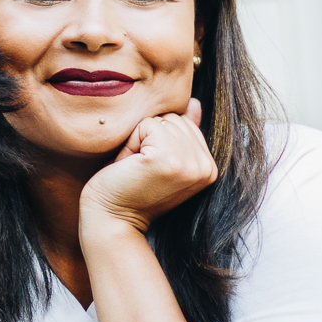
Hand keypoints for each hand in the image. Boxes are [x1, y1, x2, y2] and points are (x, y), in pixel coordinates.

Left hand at [80, 98, 217, 235]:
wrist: (112, 218)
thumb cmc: (132, 189)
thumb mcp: (163, 160)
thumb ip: (182, 134)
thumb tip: (195, 103)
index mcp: (210, 168)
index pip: (186, 124)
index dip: (160, 141)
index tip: (152, 169)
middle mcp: (205, 166)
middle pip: (175, 119)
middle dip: (151, 138)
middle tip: (142, 169)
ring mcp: (189, 163)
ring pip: (161, 120)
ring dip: (140, 141)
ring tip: (137, 168)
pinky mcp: (167, 158)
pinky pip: (147, 124)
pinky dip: (132, 142)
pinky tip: (131, 165)